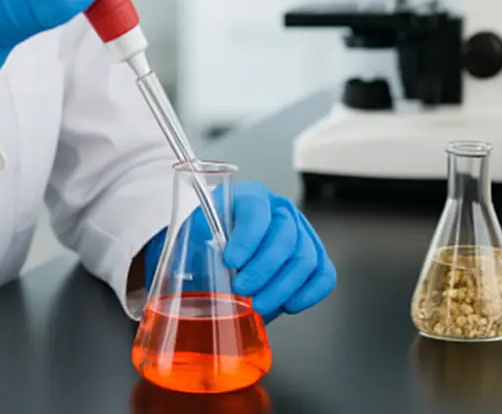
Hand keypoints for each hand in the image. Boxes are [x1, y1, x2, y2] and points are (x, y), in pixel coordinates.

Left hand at [143, 182, 335, 322]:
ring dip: (283, 286)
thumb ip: (189, 245)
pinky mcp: (313, 255)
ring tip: (259, 304)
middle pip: (285, 237)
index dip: (247, 236)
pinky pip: (324, 272)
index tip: (230, 260)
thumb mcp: (192, 234)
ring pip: (305, 257)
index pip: (256, 210)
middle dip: (264, 270)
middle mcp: (279, 209)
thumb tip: (177, 277)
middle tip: (243, 291)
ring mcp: (300, 232)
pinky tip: (290, 304)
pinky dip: (310, 291)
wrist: (218, 240)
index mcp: (250, 196)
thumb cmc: (205, 237)